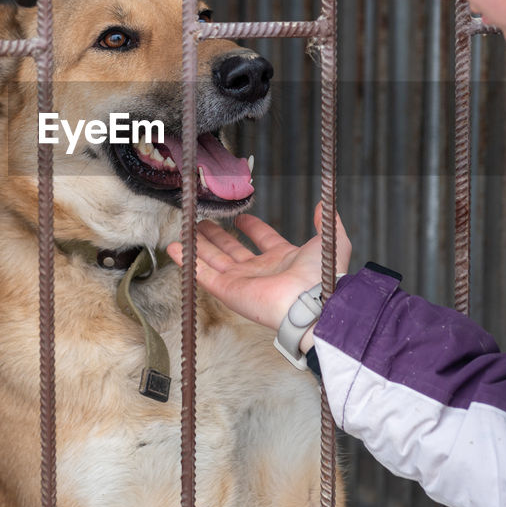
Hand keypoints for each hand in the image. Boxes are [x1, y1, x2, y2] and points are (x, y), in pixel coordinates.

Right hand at [166, 202, 350, 332]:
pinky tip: (175, 248)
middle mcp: (261, 271)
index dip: (253, 228)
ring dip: (199, 245)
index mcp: (283, 259)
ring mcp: (242, 282)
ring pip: (214, 260)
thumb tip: (324, 204)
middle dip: (218, 236)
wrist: (312, 301)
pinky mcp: (228, 291)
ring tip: (186, 230)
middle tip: (205, 222)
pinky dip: (187, 261)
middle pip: (233, 250)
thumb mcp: (330, 239)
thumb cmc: (322, 275)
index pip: (264, 240)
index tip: (241, 218)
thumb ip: (327, 220)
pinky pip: (202, 274)